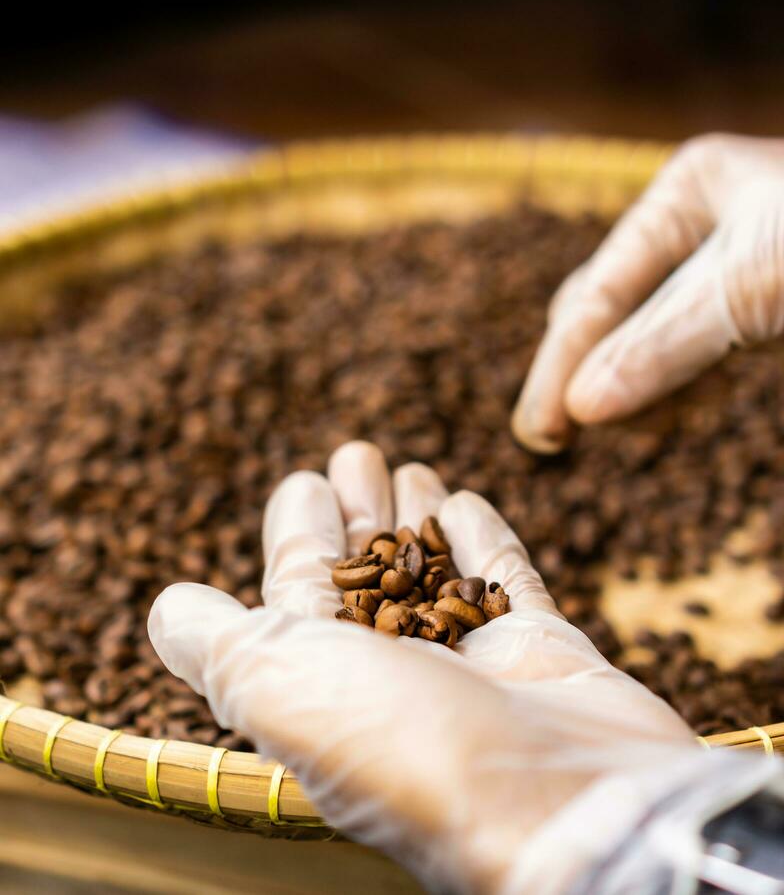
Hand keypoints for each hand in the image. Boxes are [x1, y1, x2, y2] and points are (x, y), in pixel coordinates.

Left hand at [149, 441, 701, 893]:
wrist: (561, 808)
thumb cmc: (403, 745)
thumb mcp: (276, 684)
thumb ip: (219, 640)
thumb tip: (168, 610)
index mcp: (328, 678)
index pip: (303, 586)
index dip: (298, 531)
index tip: (304, 482)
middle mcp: (397, 673)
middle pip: (369, 573)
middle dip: (359, 511)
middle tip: (358, 452)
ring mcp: (475, 663)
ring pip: (435, 573)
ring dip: (417, 519)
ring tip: (409, 465)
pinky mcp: (544, 651)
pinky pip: (506, 581)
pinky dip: (483, 540)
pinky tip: (465, 502)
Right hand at [512, 134, 783, 451]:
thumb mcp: (749, 288)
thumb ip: (662, 345)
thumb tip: (577, 407)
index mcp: (683, 193)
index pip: (597, 291)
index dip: (560, 364)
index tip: (538, 431)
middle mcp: (694, 226)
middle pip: (606, 313)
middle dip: (586, 374)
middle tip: (553, 438)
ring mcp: (721, 269)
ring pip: (645, 342)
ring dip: (637, 391)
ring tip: (643, 429)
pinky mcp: (754, 309)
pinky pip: (691, 357)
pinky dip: (682, 392)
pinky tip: (692, 410)